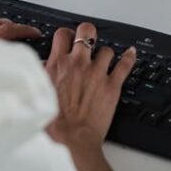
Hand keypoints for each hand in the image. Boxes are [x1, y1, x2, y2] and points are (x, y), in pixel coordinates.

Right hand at [45, 22, 135, 144]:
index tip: (69, 38)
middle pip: (86, 31)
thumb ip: (44, 74)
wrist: (70, 139)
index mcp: (58, 65)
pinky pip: (125, 65)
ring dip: (105, 54)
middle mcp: (78, 64)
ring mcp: (97, 73)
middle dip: (87, 33)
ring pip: (106, 49)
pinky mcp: (112, 86)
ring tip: (103, 60)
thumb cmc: (53, 122)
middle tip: (88, 39)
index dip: (67, 34)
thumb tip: (46, 66)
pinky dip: (129, 57)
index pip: (63, 34)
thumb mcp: (40, 92)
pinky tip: (130, 53)